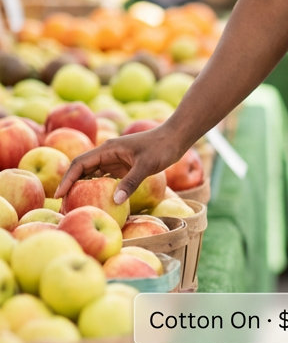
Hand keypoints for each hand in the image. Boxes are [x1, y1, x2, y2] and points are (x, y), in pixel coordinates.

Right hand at [54, 125, 184, 206]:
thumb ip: (131, 182)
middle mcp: (107, 153)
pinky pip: (105, 177)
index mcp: (107, 149)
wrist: (175, 138)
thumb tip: (115, 201)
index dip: (67, 179)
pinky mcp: (123, 166)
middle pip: (82, 169)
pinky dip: (97, 187)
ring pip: (92, 174)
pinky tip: (95, 200)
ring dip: (82, 187)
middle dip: (71, 185)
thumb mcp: (146, 165)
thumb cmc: (161, 148)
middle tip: (63, 204)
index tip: (58, 194)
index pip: (79, 164)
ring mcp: (114, 160)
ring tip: (74, 204)